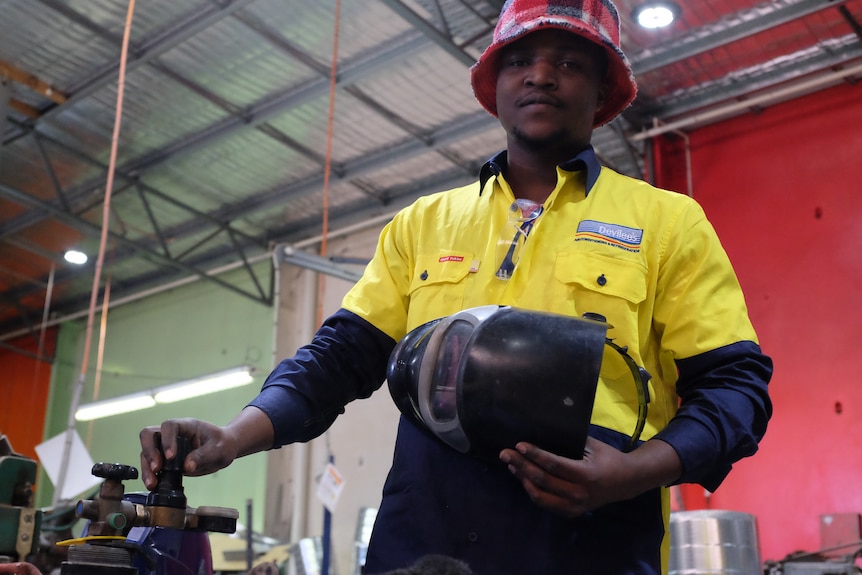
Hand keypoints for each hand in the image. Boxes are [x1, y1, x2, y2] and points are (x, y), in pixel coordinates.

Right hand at [139, 407, 274, 489]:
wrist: (223, 450)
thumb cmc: (222, 445)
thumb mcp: (219, 450)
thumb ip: (204, 456)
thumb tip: (187, 467)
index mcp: (186, 426)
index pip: (169, 426)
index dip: (167, 440)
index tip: (171, 457)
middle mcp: (172, 434)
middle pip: (149, 435)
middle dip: (150, 452)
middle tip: (157, 468)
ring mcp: (166, 445)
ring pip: (146, 451)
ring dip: (146, 467)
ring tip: (153, 483)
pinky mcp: (164, 459)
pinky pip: (150, 464)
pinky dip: (149, 474)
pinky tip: (154, 485)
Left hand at [499, 436, 681, 516]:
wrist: (627, 482)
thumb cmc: (608, 458)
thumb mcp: (593, 446)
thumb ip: (570, 441)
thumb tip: (543, 429)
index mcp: (586, 474)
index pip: (554, 465)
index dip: (534, 455)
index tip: (519, 444)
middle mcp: (579, 493)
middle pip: (543, 480)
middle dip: (521, 465)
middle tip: (505, 453)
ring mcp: (575, 506)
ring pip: (540, 496)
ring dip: (522, 479)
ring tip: (512, 464)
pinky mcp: (571, 512)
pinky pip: (546, 504)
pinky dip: (532, 490)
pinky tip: (523, 477)